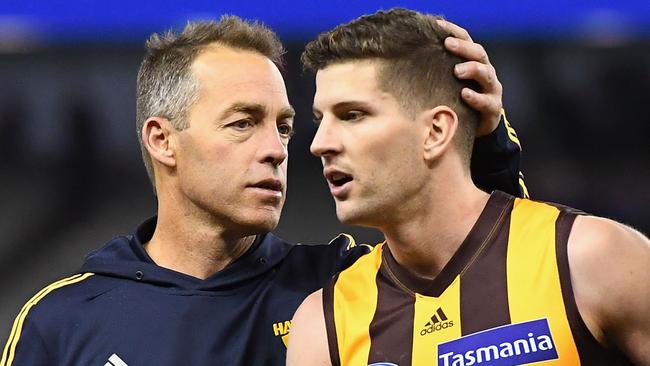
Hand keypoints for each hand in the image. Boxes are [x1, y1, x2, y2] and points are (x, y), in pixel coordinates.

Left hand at [437, 19, 502, 135]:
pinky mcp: (493, 109)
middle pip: (479, 54)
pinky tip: (464, 94)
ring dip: (472, 69)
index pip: (467, 41)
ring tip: (457, 71)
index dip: (454, 32)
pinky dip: (476, 98)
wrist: (474, 128)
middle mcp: (485, 72)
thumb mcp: (446, 82)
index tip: (438, 26)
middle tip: (448, 44)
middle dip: (463, 48)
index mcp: (473, 62)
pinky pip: (487, 102)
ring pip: (487, 74)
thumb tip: (410, 54)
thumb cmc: (455, 101)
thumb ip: (437, 68)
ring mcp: (491, 90)